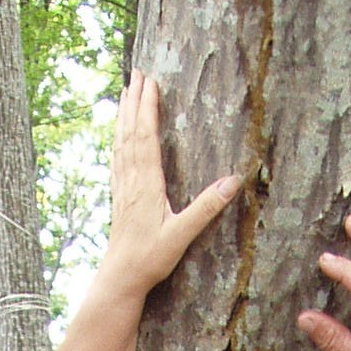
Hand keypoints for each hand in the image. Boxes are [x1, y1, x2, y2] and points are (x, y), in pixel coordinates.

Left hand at [95, 73, 240, 301]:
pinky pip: (116, 159)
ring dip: (123, 115)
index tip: (150, 81)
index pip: (146, 136)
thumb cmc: (150, 258)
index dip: (147, 107)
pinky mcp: (118, 198)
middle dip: (134, 101)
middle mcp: (131, 180)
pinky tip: (117, 134)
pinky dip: (117, 139)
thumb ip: (207, 208)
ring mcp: (122, 188)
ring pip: (121, 142)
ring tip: (125, 92)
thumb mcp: (183, 234)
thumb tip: (233, 181)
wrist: (121, 278)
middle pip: (131, 132)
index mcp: (147, 184)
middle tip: (136, 73)